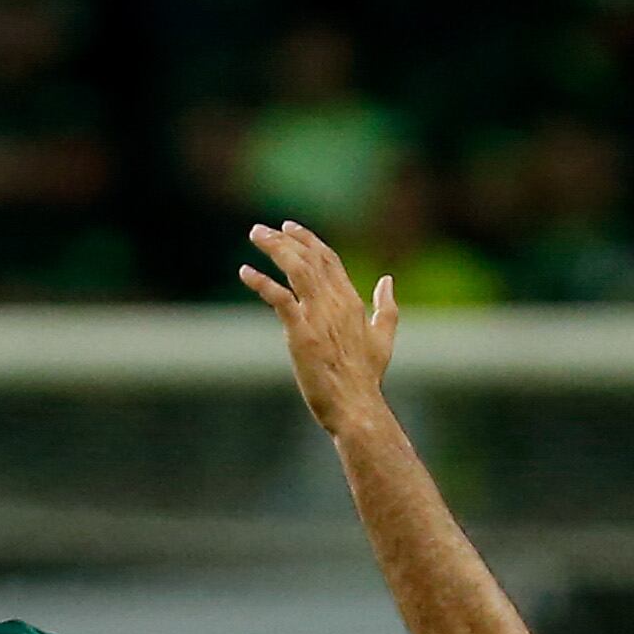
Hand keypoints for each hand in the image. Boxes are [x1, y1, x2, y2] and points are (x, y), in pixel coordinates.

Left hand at [238, 221, 396, 435]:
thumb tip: (388, 280)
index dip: (309, 240)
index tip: (290, 228)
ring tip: (256, 236)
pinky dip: (262, 282)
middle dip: (285, 238)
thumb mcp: (384, 337)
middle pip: (310, 258)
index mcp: (352, 301)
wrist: (356, 405)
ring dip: (275, 249)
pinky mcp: (301, 333)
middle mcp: (335, 302)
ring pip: (296, 269)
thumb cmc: (367, 377)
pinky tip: (246, 272)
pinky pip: (280, 298)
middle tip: (262, 229)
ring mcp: (318, 316)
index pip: (329, 259)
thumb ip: (387, 306)